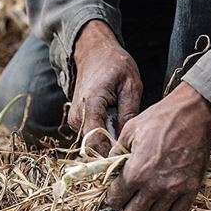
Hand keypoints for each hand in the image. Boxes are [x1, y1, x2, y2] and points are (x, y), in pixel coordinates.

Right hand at [69, 20, 141, 155]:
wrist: (94, 53)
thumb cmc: (114, 65)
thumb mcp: (131, 85)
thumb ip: (129, 112)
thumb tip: (128, 139)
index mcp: (90, 106)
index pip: (96, 143)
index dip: (112, 155)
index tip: (131, 158)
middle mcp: (77, 117)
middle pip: (94, 148)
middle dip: (113, 152)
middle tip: (135, 150)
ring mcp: (75, 121)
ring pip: (93, 145)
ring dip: (110, 145)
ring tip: (128, 137)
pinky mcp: (79, 122)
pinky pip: (93, 137)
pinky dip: (106, 138)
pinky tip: (119, 130)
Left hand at [106, 82, 210, 210]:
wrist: (193, 114)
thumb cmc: (160, 119)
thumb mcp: (129, 131)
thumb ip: (116, 153)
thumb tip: (109, 167)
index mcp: (135, 172)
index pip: (115, 201)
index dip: (112, 198)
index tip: (115, 194)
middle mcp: (153, 186)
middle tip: (128, 207)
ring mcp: (174, 190)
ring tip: (148, 203)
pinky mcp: (191, 189)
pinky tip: (165, 204)